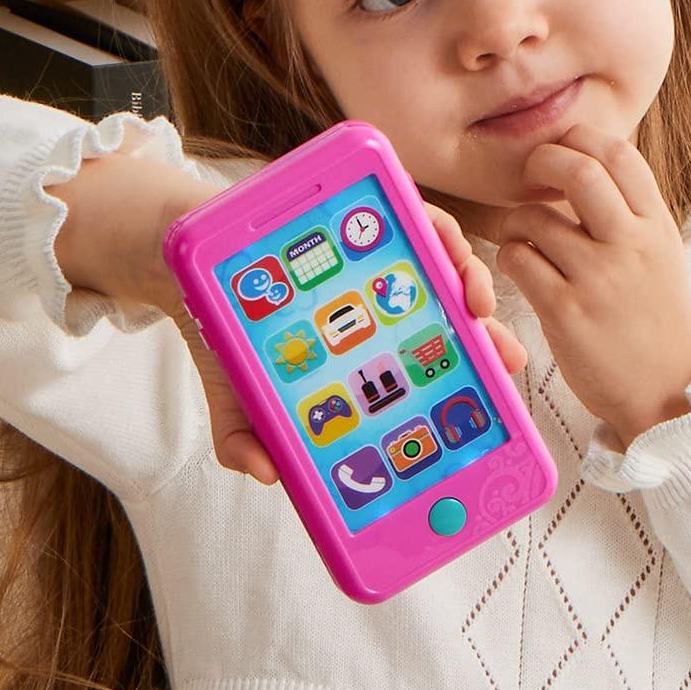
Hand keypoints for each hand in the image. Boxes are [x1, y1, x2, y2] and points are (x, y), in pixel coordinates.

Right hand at [195, 202, 527, 484]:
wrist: (187, 264)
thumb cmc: (228, 336)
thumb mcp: (237, 398)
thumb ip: (246, 438)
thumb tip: (266, 475)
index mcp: (372, 350)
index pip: (434, 366)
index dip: (472, 382)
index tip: (496, 398)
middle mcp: (386, 307)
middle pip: (455, 320)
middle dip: (489, 338)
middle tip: (503, 355)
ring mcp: (379, 260)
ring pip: (446, 267)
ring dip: (470, 281)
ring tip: (475, 303)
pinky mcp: (365, 215)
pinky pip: (415, 214)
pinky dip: (435, 228)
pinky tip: (441, 246)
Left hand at [495, 127, 690, 445]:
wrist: (668, 390)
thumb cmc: (656, 321)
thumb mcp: (661, 256)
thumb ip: (631, 213)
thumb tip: (587, 164)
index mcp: (656, 228)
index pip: (619, 154)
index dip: (582, 139)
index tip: (563, 149)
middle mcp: (630, 247)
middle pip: (579, 172)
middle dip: (544, 161)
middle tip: (532, 175)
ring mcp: (597, 279)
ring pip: (534, 218)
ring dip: (516, 221)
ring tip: (524, 238)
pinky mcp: (565, 312)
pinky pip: (519, 260)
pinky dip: (511, 257)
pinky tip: (523, 269)